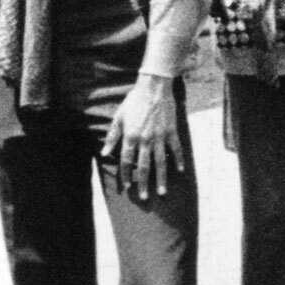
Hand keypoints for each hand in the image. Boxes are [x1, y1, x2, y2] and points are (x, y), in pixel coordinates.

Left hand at [104, 76, 184, 200]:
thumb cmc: (134, 101)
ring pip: (160, 162)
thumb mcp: (119, 117)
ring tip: (162, 192)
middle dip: (143, 183)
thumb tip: (104, 153)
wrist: (154, 87)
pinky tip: (180, 171)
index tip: (127, 186)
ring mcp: (160, 136)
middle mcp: (145, 139)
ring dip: (161, 178)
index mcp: (131, 136)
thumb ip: (112, 137)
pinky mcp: (171, 131)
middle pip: (144, 166)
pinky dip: (178, 160)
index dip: (126, 175)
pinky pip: (176, 149)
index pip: (127, 161)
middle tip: (145, 197)